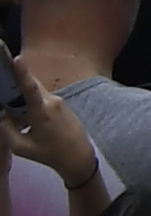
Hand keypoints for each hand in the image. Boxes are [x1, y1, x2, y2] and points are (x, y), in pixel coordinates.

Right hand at [0, 51, 98, 192]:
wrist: (78, 156)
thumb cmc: (49, 153)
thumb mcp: (21, 147)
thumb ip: (7, 130)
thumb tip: (1, 115)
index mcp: (43, 111)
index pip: (30, 88)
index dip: (22, 73)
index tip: (16, 59)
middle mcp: (52, 101)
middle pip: (31, 86)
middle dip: (16, 85)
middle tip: (5, 86)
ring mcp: (59, 101)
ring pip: (35, 93)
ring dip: (23, 100)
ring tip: (20, 119)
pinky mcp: (61, 104)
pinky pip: (42, 99)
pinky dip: (31, 105)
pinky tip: (28, 122)